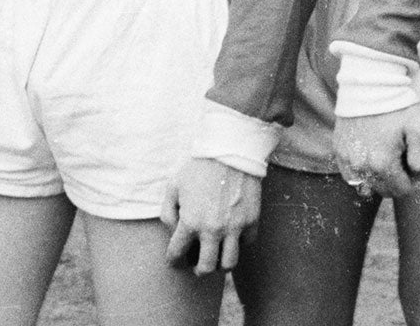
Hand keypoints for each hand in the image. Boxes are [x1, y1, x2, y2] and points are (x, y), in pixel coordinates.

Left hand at [160, 158, 259, 274]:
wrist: (230, 150)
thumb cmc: (198, 167)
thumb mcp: (174, 184)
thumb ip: (168, 211)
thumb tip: (173, 232)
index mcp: (190, 222)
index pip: (177, 253)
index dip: (173, 259)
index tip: (174, 260)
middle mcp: (212, 230)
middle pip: (206, 267)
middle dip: (198, 270)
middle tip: (197, 266)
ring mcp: (234, 227)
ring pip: (229, 264)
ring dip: (220, 264)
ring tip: (217, 257)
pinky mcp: (251, 221)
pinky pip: (247, 244)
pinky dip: (240, 244)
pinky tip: (233, 236)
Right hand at [333, 107, 419, 200]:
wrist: (370, 82)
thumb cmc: (397, 106)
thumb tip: (415, 176)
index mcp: (382, 164)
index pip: (401, 191)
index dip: (413, 181)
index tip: (413, 163)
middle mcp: (360, 166)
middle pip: (383, 190)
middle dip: (396, 179)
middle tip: (401, 157)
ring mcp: (346, 158)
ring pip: (365, 184)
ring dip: (377, 177)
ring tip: (384, 155)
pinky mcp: (338, 149)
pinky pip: (350, 173)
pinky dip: (361, 169)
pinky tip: (369, 151)